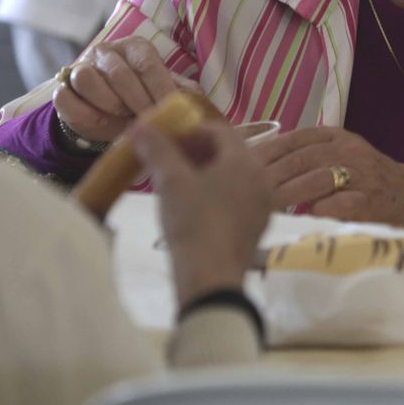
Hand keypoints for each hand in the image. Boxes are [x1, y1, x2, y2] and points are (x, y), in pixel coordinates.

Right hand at [54, 37, 184, 143]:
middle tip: (147, 118)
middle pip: (119, 73)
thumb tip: (195, 99)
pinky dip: (83, 113)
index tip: (168, 108)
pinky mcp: (60, 88)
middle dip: (136, 100)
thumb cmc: (141, 98)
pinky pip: (65, 97)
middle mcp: (106, 51)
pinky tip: (100, 122)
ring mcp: (80, 67)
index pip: (147, 64)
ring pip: (86, 79)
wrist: (106, 114)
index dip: (159, 88)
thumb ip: (180, 91)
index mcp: (135, 47)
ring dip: (108, 102)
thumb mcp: (162, 91)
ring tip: (123, 116)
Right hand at [132, 120, 271, 308]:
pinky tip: (192, 209)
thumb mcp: (170, 182)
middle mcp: (262, 178)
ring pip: (233, 177)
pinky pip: (238, 198)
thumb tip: (140, 127)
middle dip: (196, 152)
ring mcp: (263, 204)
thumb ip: (157, 150)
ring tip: (175, 185)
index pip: (220, 130)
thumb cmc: (192, 223)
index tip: (166, 141)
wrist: (212, 277)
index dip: (190, 131)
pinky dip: (216, 194)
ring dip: (205, 174)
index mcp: (245, 161)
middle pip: (228, 153)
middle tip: (167, 162)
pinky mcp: (257, 226)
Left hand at [252, 127, 403, 227]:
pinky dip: (319, 208)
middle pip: (301, 159)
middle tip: (244, 192)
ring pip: (317, 178)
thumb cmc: (366, 180)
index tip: (241, 166)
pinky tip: (303, 215)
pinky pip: (339, 203)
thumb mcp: (339, 156)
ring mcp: (362, 175)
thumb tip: (255, 166)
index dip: (267, 151)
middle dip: (270, 176)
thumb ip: (306, 156)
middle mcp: (350, 151)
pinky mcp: (370, 200)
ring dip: (287, 194)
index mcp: (338, 137)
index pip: (295, 139)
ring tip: (265, 206)